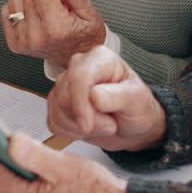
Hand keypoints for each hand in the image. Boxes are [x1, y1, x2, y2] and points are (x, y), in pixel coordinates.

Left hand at [2, 0, 106, 68]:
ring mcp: (23, 40)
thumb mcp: (90, 15)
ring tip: (44, 9)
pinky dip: (18, 8)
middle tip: (55, 1)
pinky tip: (32, 15)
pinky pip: (5, 10)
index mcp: (56, 28)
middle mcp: (37, 35)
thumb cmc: (85, 38)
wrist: (76, 59)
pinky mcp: (14, 43)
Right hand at [47, 46, 165, 151]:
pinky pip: (54, 123)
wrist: (133, 125)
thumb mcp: (136, 101)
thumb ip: (117, 96)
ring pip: (57, 111)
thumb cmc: (138, 107)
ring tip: (103, 125)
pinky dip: (71, 133)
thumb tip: (94, 96)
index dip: (79, 103)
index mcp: (100, 59)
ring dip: (79, 128)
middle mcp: (79, 67)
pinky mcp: (58, 104)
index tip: (87, 125)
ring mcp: (66, 85)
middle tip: (110, 125)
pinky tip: (89, 130)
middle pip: (64, 96)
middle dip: (86, 119)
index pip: (78, 76)